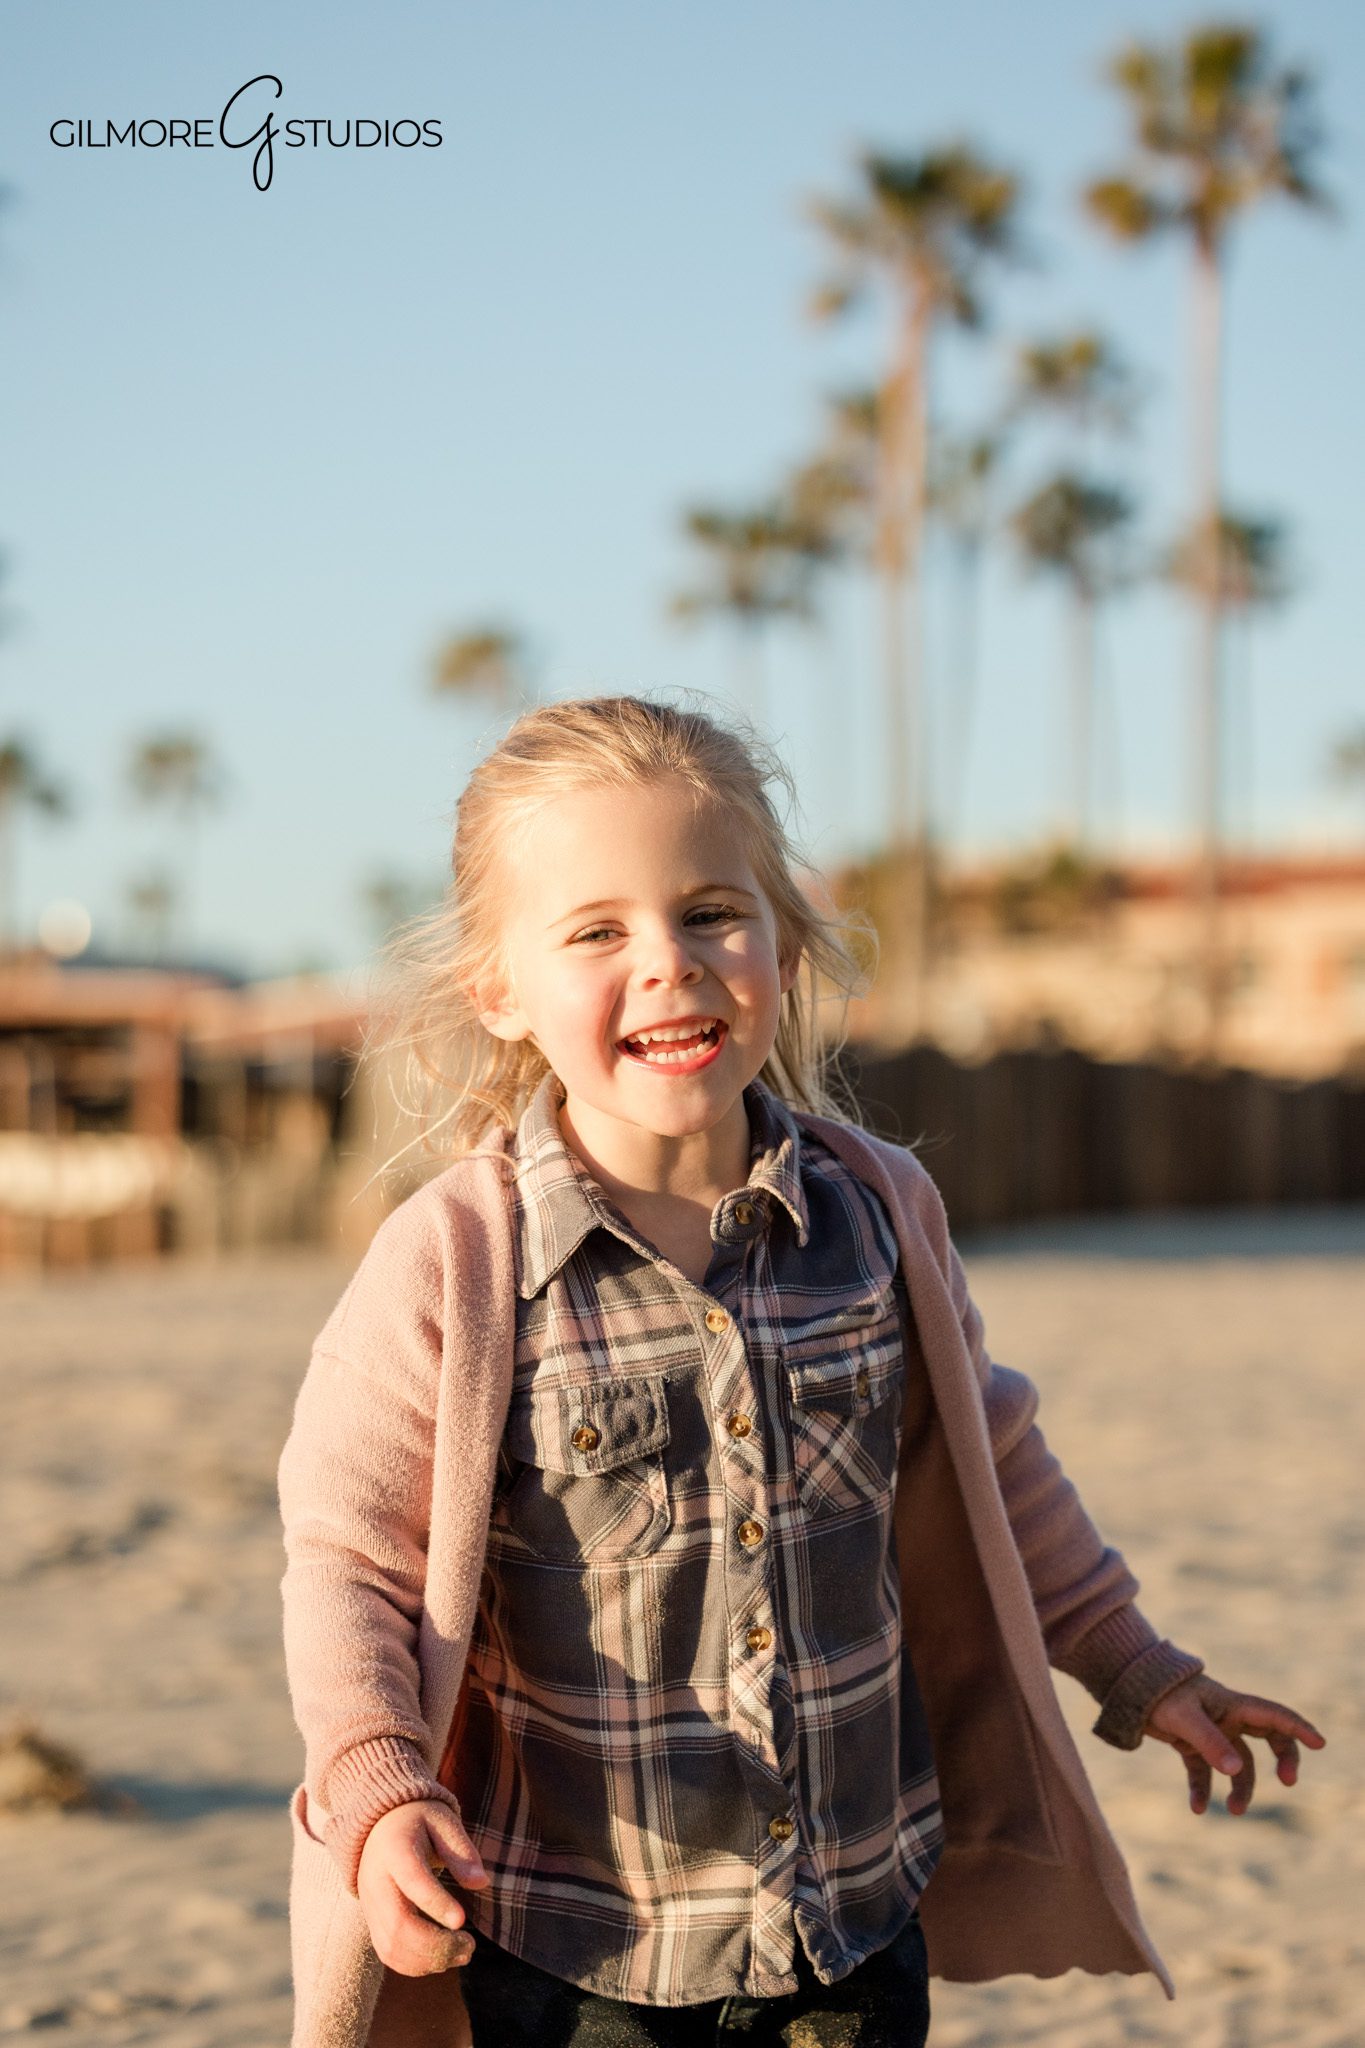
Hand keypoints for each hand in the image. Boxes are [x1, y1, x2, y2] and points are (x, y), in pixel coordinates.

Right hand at [356, 1799, 490, 1975]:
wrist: (379, 1827)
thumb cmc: (419, 1822)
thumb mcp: (443, 1822)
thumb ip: (461, 1851)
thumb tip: (481, 1883)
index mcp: (394, 1849)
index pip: (412, 1880)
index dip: (436, 1903)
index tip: (462, 1920)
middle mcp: (376, 1881)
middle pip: (398, 1924)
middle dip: (436, 1944)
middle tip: (470, 1946)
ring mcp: (371, 1906)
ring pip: (392, 1946)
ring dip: (429, 1960)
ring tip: (462, 1953)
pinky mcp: (372, 1923)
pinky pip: (388, 1954)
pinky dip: (415, 1966)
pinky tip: (443, 1958)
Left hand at [1143, 1673, 1324, 1816]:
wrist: (1129, 1689)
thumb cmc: (1159, 1694)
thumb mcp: (1185, 1718)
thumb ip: (1211, 1743)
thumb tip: (1236, 1770)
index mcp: (1231, 1704)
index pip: (1273, 1715)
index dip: (1298, 1728)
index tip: (1320, 1743)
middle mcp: (1226, 1718)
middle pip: (1267, 1738)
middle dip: (1282, 1758)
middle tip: (1288, 1782)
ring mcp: (1210, 1733)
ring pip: (1237, 1764)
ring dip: (1240, 1788)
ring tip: (1234, 1812)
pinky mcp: (1191, 1745)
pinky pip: (1204, 1772)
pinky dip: (1202, 1790)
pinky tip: (1196, 1808)